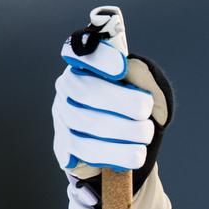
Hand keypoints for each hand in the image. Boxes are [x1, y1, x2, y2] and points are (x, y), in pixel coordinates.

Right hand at [50, 26, 174, 208]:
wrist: (125, 146)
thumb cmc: (134, 110)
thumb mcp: (144, 89)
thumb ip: (141, 77)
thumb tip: (132, 71)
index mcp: (85, 65)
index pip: (81, 52)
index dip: (99, 58)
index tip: (122, 67)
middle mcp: (68, 88)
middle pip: (86, 91)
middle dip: (121, 102)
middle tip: (145, 112)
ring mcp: (63, 118)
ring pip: (87, 124)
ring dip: (122, 131)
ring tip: (145, 135)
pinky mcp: (66, 146)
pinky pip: (87, 152)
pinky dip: (114, 154)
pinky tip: (135, 156)